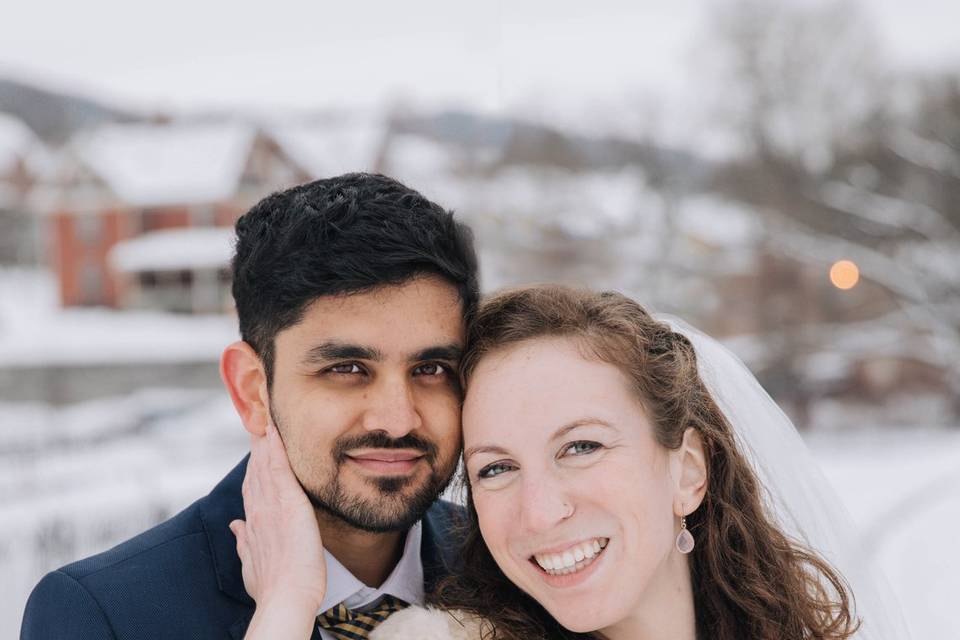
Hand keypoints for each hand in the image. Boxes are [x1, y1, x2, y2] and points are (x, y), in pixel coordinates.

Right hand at [229, 420, 326, 615]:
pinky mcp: (288, 502)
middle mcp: (258, 509)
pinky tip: (275, 429)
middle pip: (256, 469)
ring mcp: (271, 504)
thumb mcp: (253, 561)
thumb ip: (245, 541)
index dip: (254, 464)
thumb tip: (235, 526)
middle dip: (258, 444)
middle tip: (259, 417)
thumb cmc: (273, 586)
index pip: (253, 486)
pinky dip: (276, 447)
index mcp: (254, 522)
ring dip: (264, 438)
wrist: (285, 597)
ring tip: (266, 414)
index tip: (256, 443)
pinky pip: (279, 467)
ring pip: (264, 463)